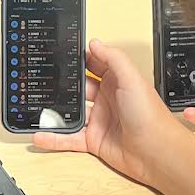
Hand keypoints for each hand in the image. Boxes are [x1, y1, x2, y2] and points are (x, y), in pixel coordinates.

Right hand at [31, 39, 187, 187]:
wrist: (157, 152)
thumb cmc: (150, 115)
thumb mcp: (132, 78)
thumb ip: (113, 58)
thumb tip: (95, 42)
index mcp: (117, 81)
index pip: (95, 64)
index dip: (80, 58)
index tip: (62, 52)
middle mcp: (107, 99)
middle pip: (79, 87)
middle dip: (63, 84)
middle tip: (43, 77)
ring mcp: (99, 120)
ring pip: (71, 113)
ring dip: (55, 110)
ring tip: (37, 105)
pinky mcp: (93, 140)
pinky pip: (69, 138)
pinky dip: (54, 138)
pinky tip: (40, 134)